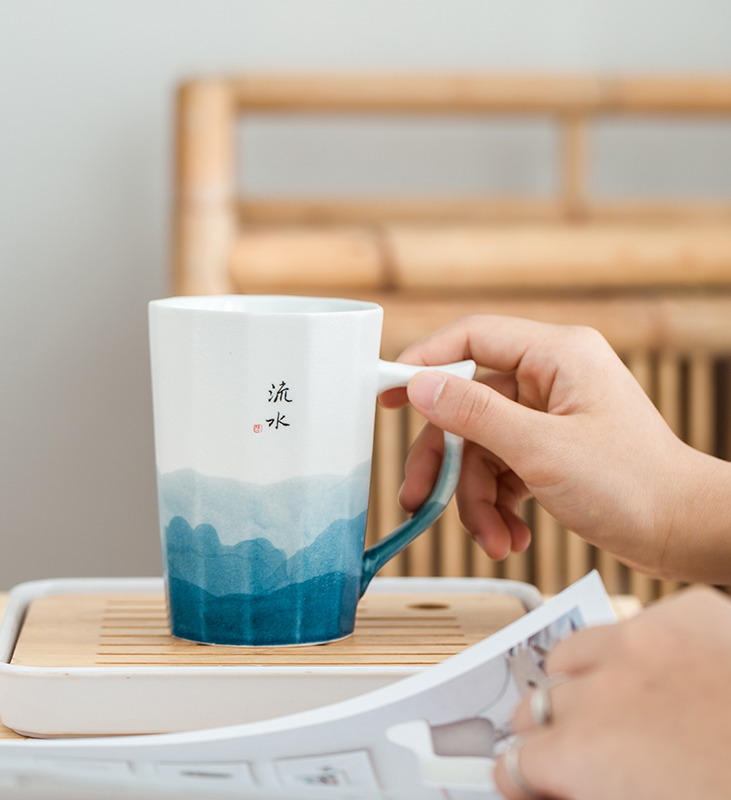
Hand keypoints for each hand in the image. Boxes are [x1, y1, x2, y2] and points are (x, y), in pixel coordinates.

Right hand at [379, 315, 730, 581]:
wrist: (685, 533)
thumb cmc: (636, 485)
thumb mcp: (543, 450)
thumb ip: (475, 413)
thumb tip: (420, 385)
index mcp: (556, 356)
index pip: (472, 337)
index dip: (424, 361)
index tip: (387, 391)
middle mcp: (550, 379)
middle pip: (468, 406)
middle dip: (447, 461)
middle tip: (417, 496)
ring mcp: (549, 416)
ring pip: (481, 447)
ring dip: (476, 498)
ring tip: (491, 538)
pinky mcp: (550, 449)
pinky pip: (502, 469)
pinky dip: (498, 505)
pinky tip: (510, 535)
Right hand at [494, 587, 730, 799]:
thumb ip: (596, 794)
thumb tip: (560, 791)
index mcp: (583, 753)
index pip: (514, 763)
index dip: (526, 781)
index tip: (539, 785)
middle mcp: (598, 687)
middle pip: (535, 705)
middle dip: (551, 733)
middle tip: (585, 756)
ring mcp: (641, 639)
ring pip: (572, 654)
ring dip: (583, 684)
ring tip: (621, 709)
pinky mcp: (689, 611)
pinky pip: (638, 627)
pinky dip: (643, 653)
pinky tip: (680, 681)